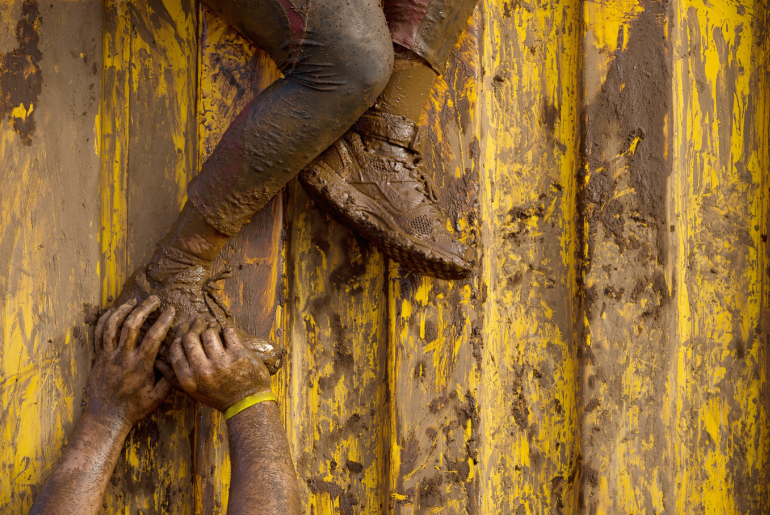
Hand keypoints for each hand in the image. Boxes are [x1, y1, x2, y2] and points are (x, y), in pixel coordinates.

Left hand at [87, 297, 174, 428]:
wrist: (106, 418)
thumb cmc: (135, 408)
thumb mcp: (158, 397)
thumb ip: (169, 378)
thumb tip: (180, 360)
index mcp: (140, 365)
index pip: (153, 336)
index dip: (163, 320)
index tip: (170, 310)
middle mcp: (123, 357)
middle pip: (131, 325)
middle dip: (144, 308)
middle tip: (154, 299)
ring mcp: (108, 356)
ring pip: (113, 326)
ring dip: (124, 310)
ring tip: (134, 301)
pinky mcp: (98, 357)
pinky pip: (99, 334)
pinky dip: (105, 320)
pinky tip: (113, 312)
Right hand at [155, 317, 271, 412]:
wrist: (247, 404)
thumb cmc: (218, 396)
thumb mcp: (193, 390)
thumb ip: (174, 376)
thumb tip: (157, 362)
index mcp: (189, 379)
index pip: (176, 349)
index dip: (179, 335)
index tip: (184, 328)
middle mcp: (203, 370)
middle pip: (190, 338)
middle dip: (194, 326)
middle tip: (199, 322)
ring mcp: (221, 362)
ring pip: (209, 332)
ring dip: (211, 327)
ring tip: (214, 327)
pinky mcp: (238, 354)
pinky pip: (228, 332)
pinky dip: (227, 330)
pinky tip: (227, 334)